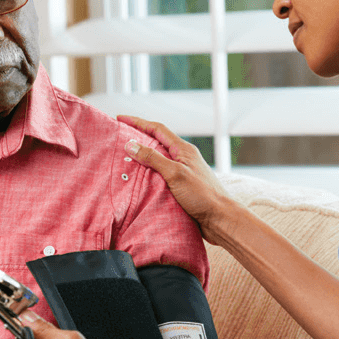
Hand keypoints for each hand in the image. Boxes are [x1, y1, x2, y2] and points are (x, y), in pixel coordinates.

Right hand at [119, 115, 237, 244]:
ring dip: (141, 157)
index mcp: (183, 149)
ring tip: (123, 158)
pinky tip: (137, 180)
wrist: (220, 219)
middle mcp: (183, 158)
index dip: (138, 122)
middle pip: (156, 142)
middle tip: (118, 137)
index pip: (157, 129)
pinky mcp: (180, 187)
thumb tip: (130, 145)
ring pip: (158, 160)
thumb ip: (153, 158)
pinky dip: (147, 174)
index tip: (120, 119)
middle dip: (138, 138)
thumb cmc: (202, 195)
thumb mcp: (175, 174)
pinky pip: (160, 175)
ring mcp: (182, 173)